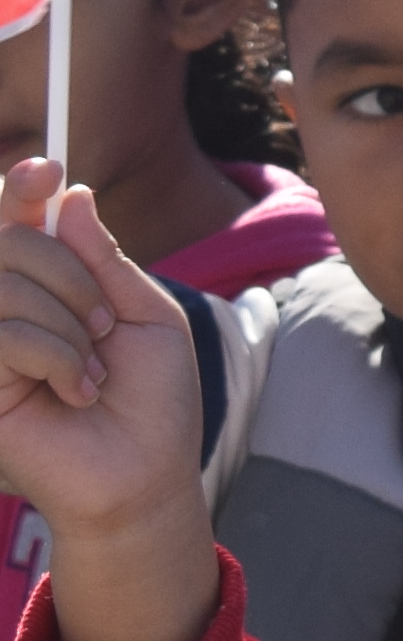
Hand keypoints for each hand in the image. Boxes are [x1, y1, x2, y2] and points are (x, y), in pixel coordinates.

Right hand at [0, 169, 215, 640]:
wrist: (145, 472)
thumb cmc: (151, 399)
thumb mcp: (143, 314)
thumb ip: (101, 257)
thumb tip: (67, 195)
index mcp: (41, 286)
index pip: (9, 221)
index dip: (18, 188)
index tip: (45, 168)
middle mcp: (3, 307)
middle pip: (6, 241)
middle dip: (71, 274)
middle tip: (105, 323)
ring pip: (6, 285)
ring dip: (70, 323)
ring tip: (95, 367)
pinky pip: (6, 334)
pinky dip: (58, 357)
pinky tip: (77, 392)